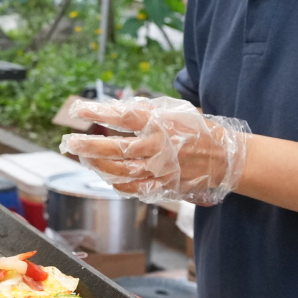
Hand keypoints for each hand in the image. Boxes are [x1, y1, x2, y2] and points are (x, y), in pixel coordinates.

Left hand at [58, 96, 250, 205]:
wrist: (227, 158)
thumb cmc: (198, 130)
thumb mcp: (176, 112)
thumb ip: (147, 111)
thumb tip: (117, 109)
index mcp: (161, 124)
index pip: (124, 116)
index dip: (99, 112)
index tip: (79, 109)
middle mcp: (158, 148)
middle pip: (116, 149)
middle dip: (88, 146)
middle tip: (70, 142)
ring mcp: (160, 170)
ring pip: (120, 172)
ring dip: (98, 166)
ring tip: (84, 159)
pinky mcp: (164, 186)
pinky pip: (132, 188)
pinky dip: (116, 183)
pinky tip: (105, 176)